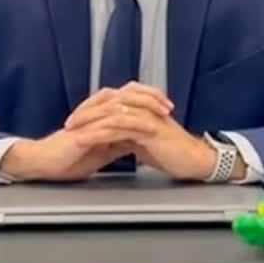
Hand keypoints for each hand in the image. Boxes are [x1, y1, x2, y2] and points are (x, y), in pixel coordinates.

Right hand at [0, 89, 158, 180]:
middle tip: (169, 106)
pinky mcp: (83, 134)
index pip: (129, 98)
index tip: (168, 105)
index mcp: (100, 113)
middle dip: (150, 100)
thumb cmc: (69, 156)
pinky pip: (108, 128)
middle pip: (126, 97)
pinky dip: (127, 128)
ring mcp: (89, 122)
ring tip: (160, 117)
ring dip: (142, 113)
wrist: (42, 163)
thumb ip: (119, 141)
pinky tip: (140, 131)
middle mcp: (95, 113)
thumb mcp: (102, 148)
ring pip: (119, 110)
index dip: (149, 99)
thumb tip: (138, 141)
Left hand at [64, 83, 215, 180]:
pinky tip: (85, 139)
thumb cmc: (174, 152)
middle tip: (69, 121)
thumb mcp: (147, 141)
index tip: (77, 119)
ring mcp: (145, 117)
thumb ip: (131, 135)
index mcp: (143, 109)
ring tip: (71, 129)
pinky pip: (117, 128)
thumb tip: (116, 139)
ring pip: (110, 113)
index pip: (112, 102)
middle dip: (85, 111)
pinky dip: (98, 134)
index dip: (93, 109)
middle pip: (108, 103)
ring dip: (88, 121)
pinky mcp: (147, 129)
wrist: (194, 160)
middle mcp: (143, 108)